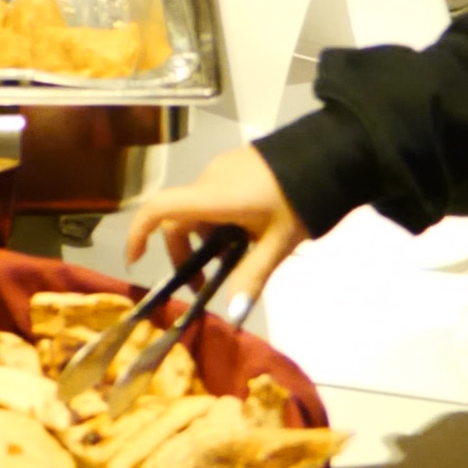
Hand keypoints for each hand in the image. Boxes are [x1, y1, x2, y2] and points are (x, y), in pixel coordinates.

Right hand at [118, 146, 310, 313]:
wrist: (331, 153)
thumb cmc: (300, 200)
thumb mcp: (278, 244)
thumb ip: (252, 277)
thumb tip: (231, 314)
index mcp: (213, 197)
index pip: (159, 209)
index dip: (138, 233)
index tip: (136, 261)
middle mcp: (208, 179)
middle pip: (178, 218)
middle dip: (184, 253)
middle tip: (205, 283)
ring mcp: (221, 169)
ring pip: (197, 209)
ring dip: (204, 239)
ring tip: (235, 260)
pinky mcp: (235, 165)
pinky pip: (212, 197)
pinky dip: (217, 221)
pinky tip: (246, 235)